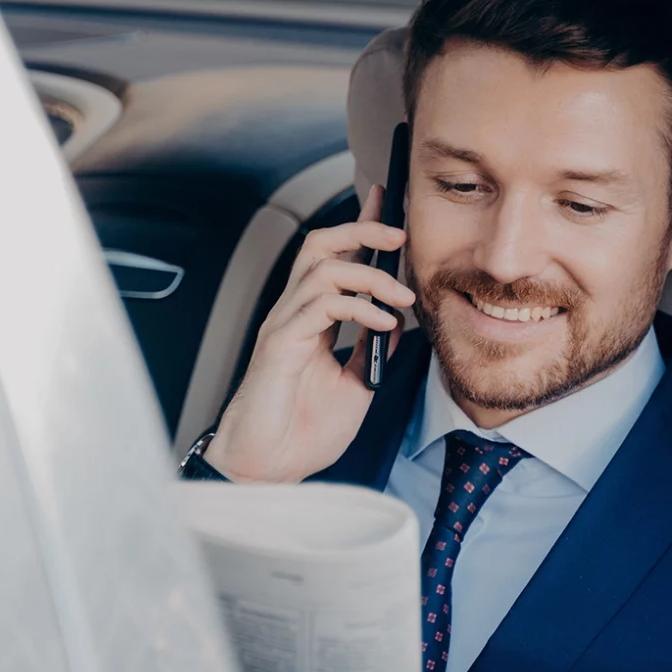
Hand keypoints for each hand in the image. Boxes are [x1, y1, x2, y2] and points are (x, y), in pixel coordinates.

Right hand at [206, 185, 413, 482]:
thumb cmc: (303, 432)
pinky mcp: (280, 343)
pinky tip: (383, 323)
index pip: (335, 259)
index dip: (360, 227)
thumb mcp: (356, 387)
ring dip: (370, 275)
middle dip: (361, 229)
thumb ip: (372, 352)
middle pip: (320, 245)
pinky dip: (359, 308)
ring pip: (322, 267)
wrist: (269, 468)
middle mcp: (294, 314)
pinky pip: (321, 306)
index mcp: (310, 320)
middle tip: (399, 234)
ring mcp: (284, 325)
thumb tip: (397, 323)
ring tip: (402, 297)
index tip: (389, 202)